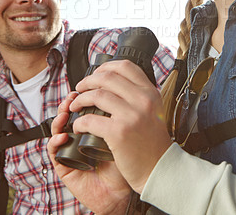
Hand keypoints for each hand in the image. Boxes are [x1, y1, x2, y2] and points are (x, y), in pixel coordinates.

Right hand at [47, 92, 130, 214]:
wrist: (124, 192)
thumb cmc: (128, 162)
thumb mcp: (128, 132)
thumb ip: (123, 113)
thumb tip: (119, 91)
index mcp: (96, 125)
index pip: (86, 104)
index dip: (85, 93)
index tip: (91, 84)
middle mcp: (82, 134)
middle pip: (70, 111)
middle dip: (72, 100)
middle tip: (76, 94)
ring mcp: (71, 148)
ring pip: (58, 126)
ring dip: (60, 116)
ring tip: (67, 111)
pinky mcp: (64, 164)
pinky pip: (53, 150)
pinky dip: (55, 141)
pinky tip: (64, 136)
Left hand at [71, 60, 172, 193]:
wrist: (160, 168)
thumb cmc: (154, 142)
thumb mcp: (154, 110)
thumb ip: (140, 95)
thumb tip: (117, 83)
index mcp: (150, 92)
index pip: (125, 66)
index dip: (105, 67)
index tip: (95, 74)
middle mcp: (142, 100)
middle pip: (107, 77)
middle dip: (88, 81)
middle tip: (80, 88)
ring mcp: (131, 115)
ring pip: (97, 95)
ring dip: (80, 99)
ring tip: (75, 106)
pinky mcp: (119, 132)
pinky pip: (90, 120)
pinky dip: (79, 122)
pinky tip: (78, 126)